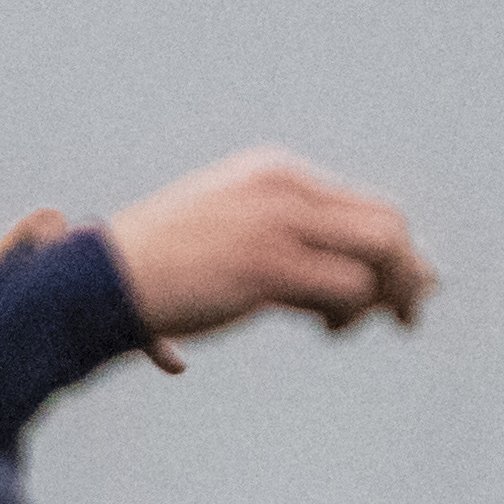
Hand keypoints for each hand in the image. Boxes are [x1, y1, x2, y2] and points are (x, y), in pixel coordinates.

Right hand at [59, 154, 432, 362]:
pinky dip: (352, 311)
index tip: (400, 281)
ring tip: (376, 322)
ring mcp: (277, 223)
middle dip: (405, 268)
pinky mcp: (269, 264)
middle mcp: (283, 188)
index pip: (355, 203)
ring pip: (379, 250)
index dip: (386, 245)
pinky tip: (332, 329)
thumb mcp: (218, 239)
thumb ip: (273, 245)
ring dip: (390, 291)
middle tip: (412, 309)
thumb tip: (330, 282)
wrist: (91, 283)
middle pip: (382, 221)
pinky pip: (348, 286)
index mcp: (270, 174)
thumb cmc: (147, 272)